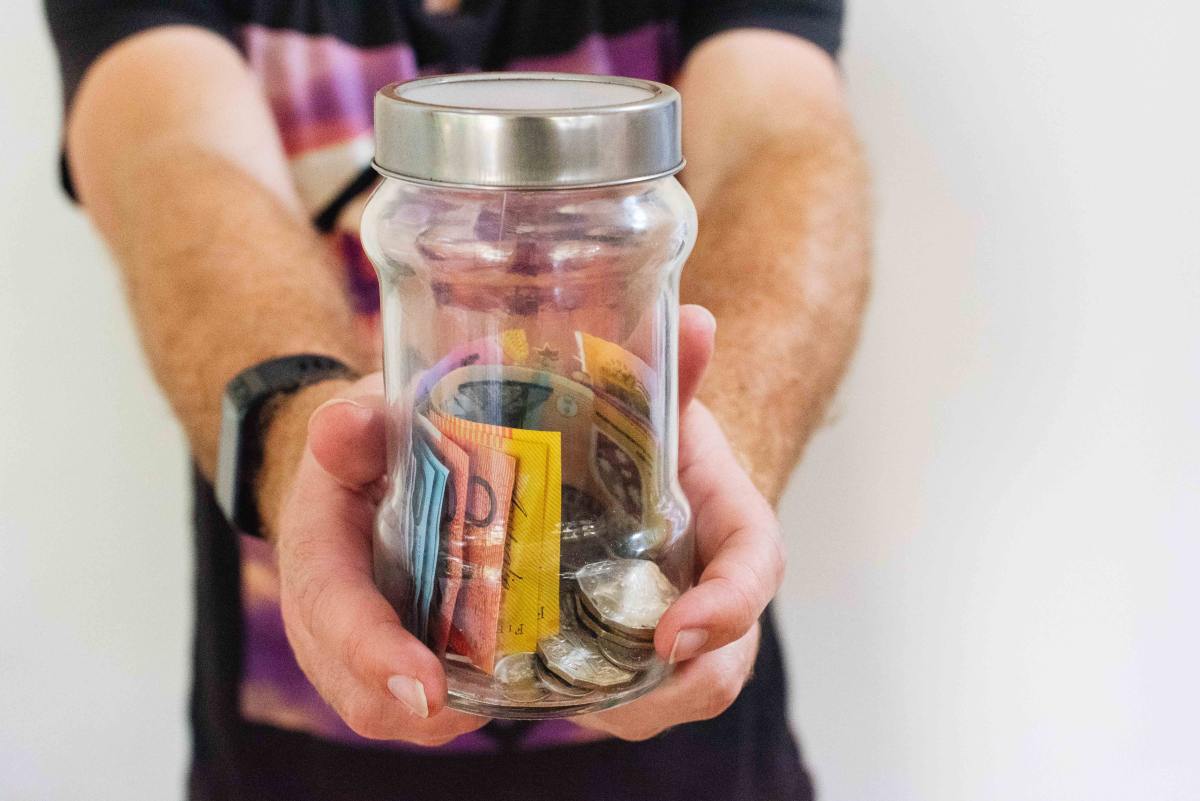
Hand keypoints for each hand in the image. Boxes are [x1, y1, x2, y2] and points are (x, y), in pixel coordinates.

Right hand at [265, 374, 489, 744]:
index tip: (424, 685)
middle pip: (358, 687)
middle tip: (482, 705)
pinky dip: (459, 705)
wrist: (355, 474)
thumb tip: (343, 423)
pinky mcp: (389, 661)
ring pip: (387, 710)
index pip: (335, 609)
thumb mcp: (359, 426)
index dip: (376, 651)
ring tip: (505, 691)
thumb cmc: (365, 450)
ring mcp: (352, 650)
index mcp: (317, 552)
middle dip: (416, 705)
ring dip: (446, 712)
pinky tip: (506, 682)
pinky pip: (416, 705)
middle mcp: (323, 617)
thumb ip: (354, 426)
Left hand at [576, 306, 785, 740]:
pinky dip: (591, 705)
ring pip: (675, 693)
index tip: (678, 631)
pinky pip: (631, 700)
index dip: (728, 605)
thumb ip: (671, 367)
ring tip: (553, 697)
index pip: (755, 568)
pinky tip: (534, 694)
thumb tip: (695, 318)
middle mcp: (715, 586)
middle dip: (674, 688)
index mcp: (731, 522)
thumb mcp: (656, 400)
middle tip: (599, 695)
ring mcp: (680, 626)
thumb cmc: (652, 434)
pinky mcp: (637, 653)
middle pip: (723, 660)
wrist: (639, 466)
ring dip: (622, 707)